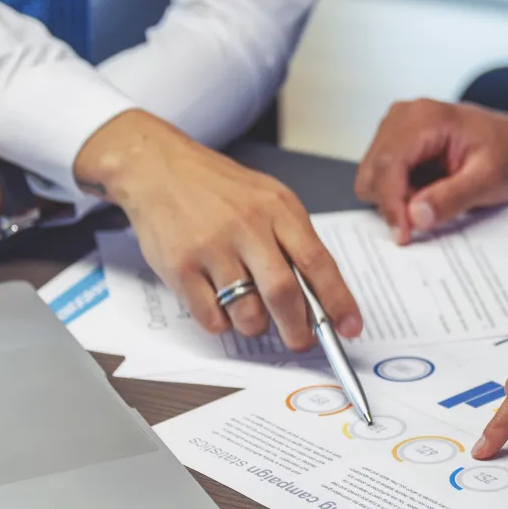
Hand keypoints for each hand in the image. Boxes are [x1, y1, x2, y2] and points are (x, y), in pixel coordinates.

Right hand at [76, 110, 361, 350]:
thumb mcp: (267, 199)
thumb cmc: (218, 188)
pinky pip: (211, 317)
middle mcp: (246, 226)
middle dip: (298, 330)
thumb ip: (293, 241)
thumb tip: (321, 297)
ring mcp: (211, 247)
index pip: (318, 262)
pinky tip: (218, 302)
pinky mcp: (180, 266)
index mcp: (278, 209)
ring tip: (251, 312)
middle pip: (283, 294)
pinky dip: (221, 322)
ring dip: (255, 326)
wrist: (157, 167)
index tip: (350, 327)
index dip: (338, 300)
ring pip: (247, 313)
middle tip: (301, 341)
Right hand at [355, 101, 507, 243]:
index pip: (389, 165)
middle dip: (394, 202)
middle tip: (429, 214)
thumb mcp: (489, 180)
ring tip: (434, 196)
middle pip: (373, 172)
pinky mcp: (395, 141)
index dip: (391, 204)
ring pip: (372, 176)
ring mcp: (396, 126)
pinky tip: (427, 190)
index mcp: (426, 117)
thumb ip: (452, 198)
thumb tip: (415, 216)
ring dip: (396, 198)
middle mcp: (403, 115)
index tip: (404, 236)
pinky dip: (399, 192)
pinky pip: (381, 176)